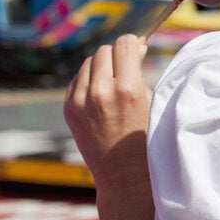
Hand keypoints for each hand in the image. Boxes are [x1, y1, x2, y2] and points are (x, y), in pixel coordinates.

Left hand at [64, 34, 153, 219]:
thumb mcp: (150, 101)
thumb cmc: (145, 138)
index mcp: (128, 89)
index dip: (133, 44)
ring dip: (101, 67)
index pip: (125, 44)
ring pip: (88, 62)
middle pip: (104, 50)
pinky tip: (99, 95)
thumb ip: (139, 71)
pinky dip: (87, 81)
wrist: (123, 176)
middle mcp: (101, 92)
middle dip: (116, 56)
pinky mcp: (69, 109)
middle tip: (125, 69)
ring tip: (112, 84)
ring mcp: (81, 101)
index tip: (136, 50)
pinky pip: (77, 79)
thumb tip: (134, 47)